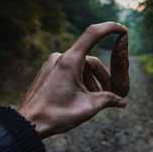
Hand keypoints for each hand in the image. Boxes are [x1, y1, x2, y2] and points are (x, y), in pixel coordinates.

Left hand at [17, 22, 127, 138]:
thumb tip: (123, 102)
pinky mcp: (48, 71)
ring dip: (92, 81)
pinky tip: (83, 97)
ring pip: (81, 67)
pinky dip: (81, 80)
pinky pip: (70, 70)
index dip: (111, 28)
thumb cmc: (56, 114)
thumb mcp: (87, 107)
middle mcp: (60, 57)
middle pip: (91, 60)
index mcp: (70, 60)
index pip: (93, 33)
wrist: (28, 124)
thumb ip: (108, 100)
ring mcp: (52, 64)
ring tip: (96, 100)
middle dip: (104, 76)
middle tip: (112, 93)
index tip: (124, 31)